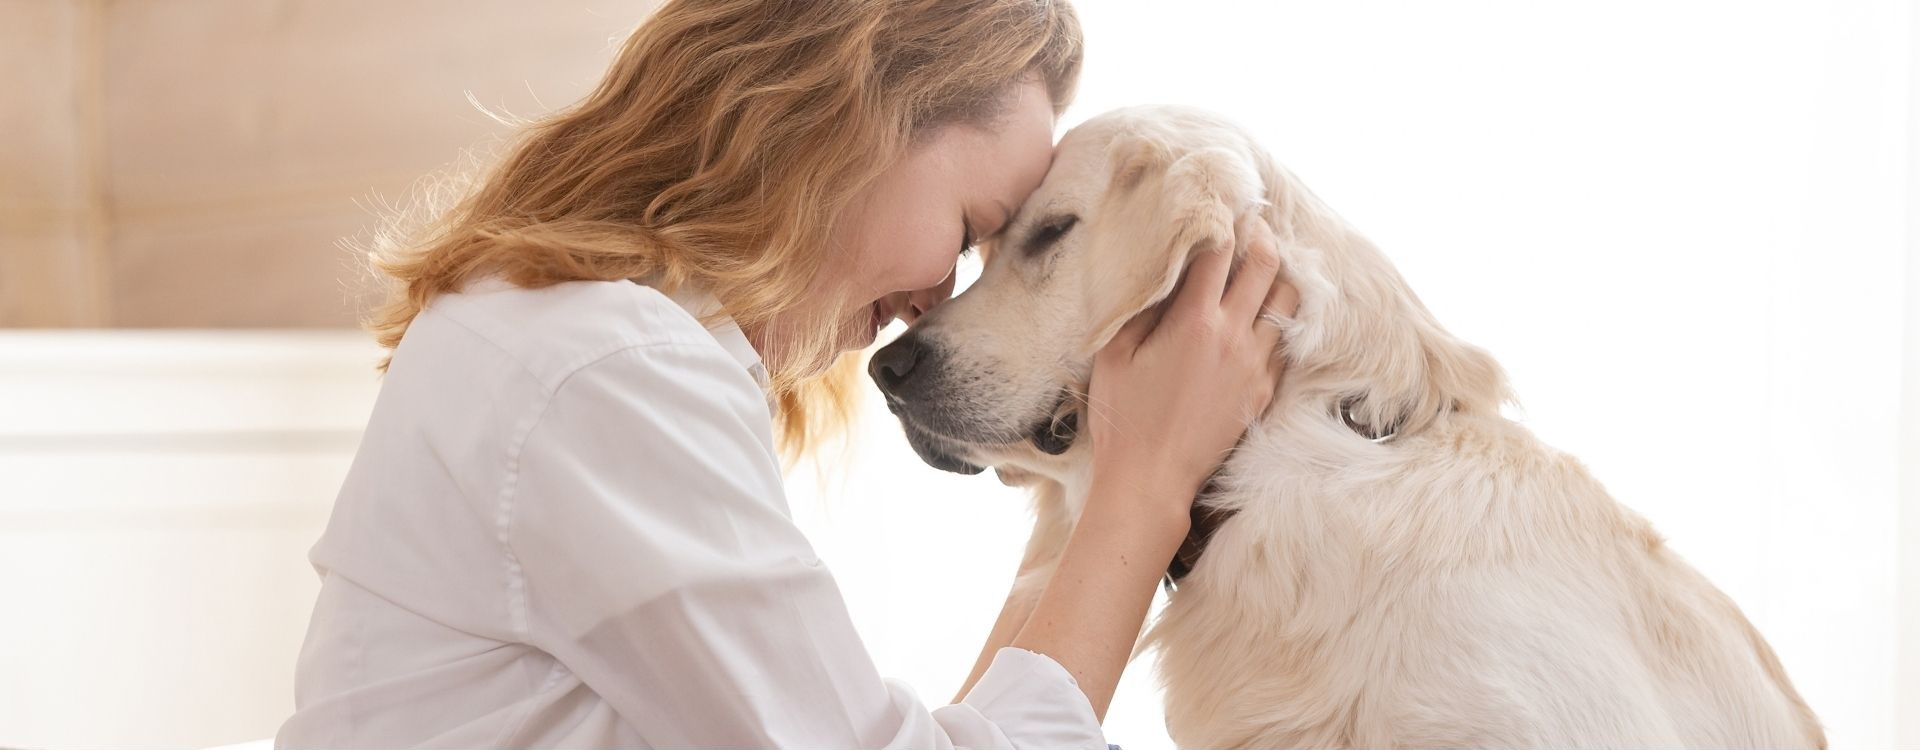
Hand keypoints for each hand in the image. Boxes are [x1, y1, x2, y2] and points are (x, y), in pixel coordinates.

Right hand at [1086, 214, 1298, 532]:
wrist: (1151, 479)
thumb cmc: (1123, 416)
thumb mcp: (1115, 353)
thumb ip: (1140, 306)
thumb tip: (1159, 271)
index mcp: (1194, 322)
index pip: (1219, 252)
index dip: (1222, 221)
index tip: (1220, 204)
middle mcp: (1234, 338)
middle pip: (1265, 266)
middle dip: (1260, 236)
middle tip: (1252, 221)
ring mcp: (1255, 366)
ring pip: (1288, 303)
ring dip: (1279, 275)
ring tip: (1265, 263)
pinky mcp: (1263, 393)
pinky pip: (1285, 342)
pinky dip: (1280, 319)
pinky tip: (1266, 314)